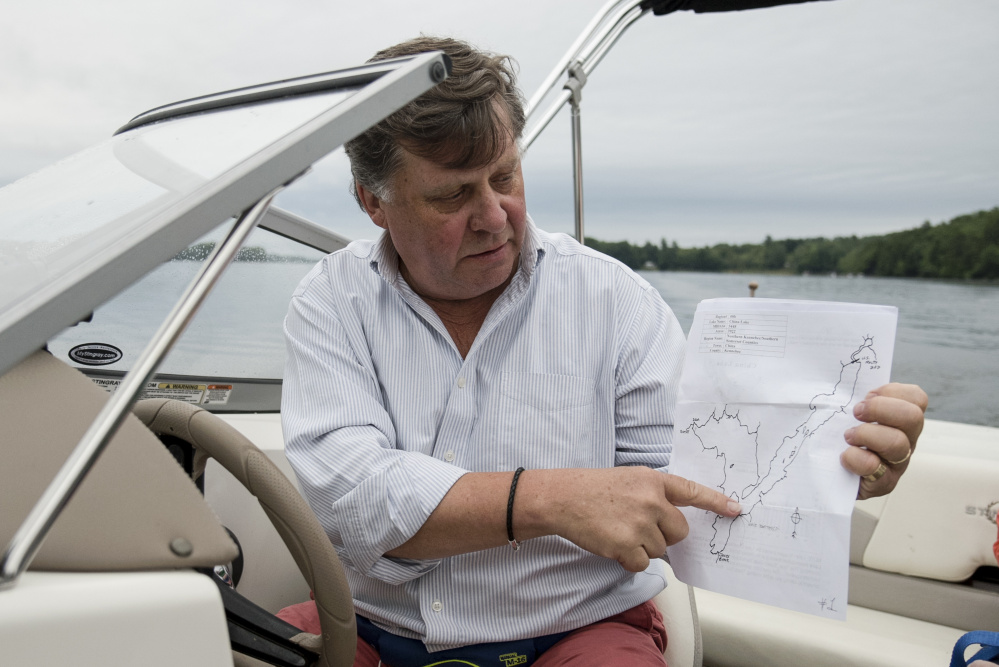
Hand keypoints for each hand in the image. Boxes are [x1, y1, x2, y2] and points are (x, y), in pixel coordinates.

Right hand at [524, 467, 740, 572]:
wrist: (562, 498)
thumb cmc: (593, 488)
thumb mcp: (629, 479)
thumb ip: (654, 495)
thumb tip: (672, 522)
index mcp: (653, 480)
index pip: (692, 491)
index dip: (715, 502)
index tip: (736, 509)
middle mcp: (651, 501)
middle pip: (679, 531)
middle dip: (665, 535)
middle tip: (639, 527)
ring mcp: (639, 524)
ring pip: (660, 550)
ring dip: (642, 547)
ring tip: (618, 530)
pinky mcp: (626, 545)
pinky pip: (642, 563)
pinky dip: (629, 559)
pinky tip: (612, 543)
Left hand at [841, 383, 927, 498]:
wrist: (828, 472)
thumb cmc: (837, 435)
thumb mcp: (844, 410)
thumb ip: (848, 393)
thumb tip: (830, 372)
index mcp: (901, 418)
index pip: (916, 398)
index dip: (892, 392)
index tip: (866, 394)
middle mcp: (906, 439)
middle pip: (912, 417)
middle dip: (881, 409)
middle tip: (856, 412)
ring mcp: (898, 463)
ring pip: (897, 443)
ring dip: (867, 434)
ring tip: (847, 436)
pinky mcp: (884, 483)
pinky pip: (875, 467)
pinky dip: (856, 459)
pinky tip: (844, 457)